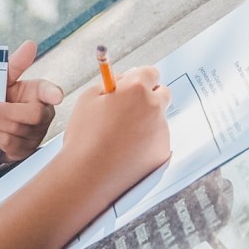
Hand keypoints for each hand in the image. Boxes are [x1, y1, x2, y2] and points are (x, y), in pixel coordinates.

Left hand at [0, 39, 63, 162]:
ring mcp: (35, 136)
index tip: (57, 96)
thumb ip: (16, 65)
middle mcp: (42, 115)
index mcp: (41, 94)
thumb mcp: (5, 80)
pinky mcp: (23, 152)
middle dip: (7, 111)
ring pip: (18, 131)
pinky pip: (10, 145)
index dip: (54, 94)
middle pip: (33, 116)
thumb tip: (31, 44)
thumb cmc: (2, 98)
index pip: (50, 92)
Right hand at [59, 64, 171, 198]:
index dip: (140, 79)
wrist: (88, 176)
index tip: (133, 86)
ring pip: (159, 119)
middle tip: (129, 110)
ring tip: (121, 138)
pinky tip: (127, 152)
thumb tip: (124, 79)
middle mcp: (154, 107)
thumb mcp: (88, 98)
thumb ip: (110, 82)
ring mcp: (161, 130)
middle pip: (162, 93)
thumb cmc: (84, 137)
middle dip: (149, 98)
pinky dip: (147, 144)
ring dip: (146, 122)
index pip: (151, 72)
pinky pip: (158, 141)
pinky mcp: (163, 152)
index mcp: (136, 89)